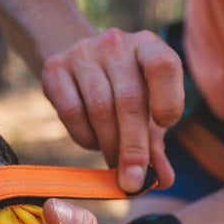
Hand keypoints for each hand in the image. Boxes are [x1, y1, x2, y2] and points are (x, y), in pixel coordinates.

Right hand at [40, 28, 183, 192]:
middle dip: (133, 146)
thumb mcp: (146, 111)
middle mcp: (116, 43)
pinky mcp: (55, 68)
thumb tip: (163, 180)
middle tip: (133, 180)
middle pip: (129, 99)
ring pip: (100, 109)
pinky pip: (71, 111)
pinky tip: (93, 141)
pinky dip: (84, 136)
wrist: (82, 64)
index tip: (166, 125)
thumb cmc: (124, 91)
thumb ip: (156, 145)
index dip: (168, 98)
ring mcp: (83, 52)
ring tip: (115, 165)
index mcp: (148, 45)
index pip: (163, 65)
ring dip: (109, 146)